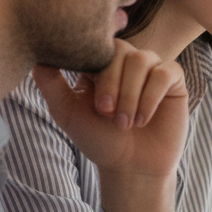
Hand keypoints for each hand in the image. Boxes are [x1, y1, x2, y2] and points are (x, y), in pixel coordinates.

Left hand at [33, 39, 188, 211]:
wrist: (131, 166)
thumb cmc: (99, 139)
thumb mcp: (68, 113)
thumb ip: (52, 85)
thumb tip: (37, 59)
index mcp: (101, 64)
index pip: (99, 45)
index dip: (95, 64)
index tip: (93, 98)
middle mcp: (127, 61)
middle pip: (121, 50)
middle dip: (112, 83)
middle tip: (106, 113)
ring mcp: (151, 68)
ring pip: (142, 60)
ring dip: (130, 94)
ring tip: (124, 123)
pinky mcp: (173, 80)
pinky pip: (164, 73)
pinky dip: (151, 97)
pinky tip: (142, 119)